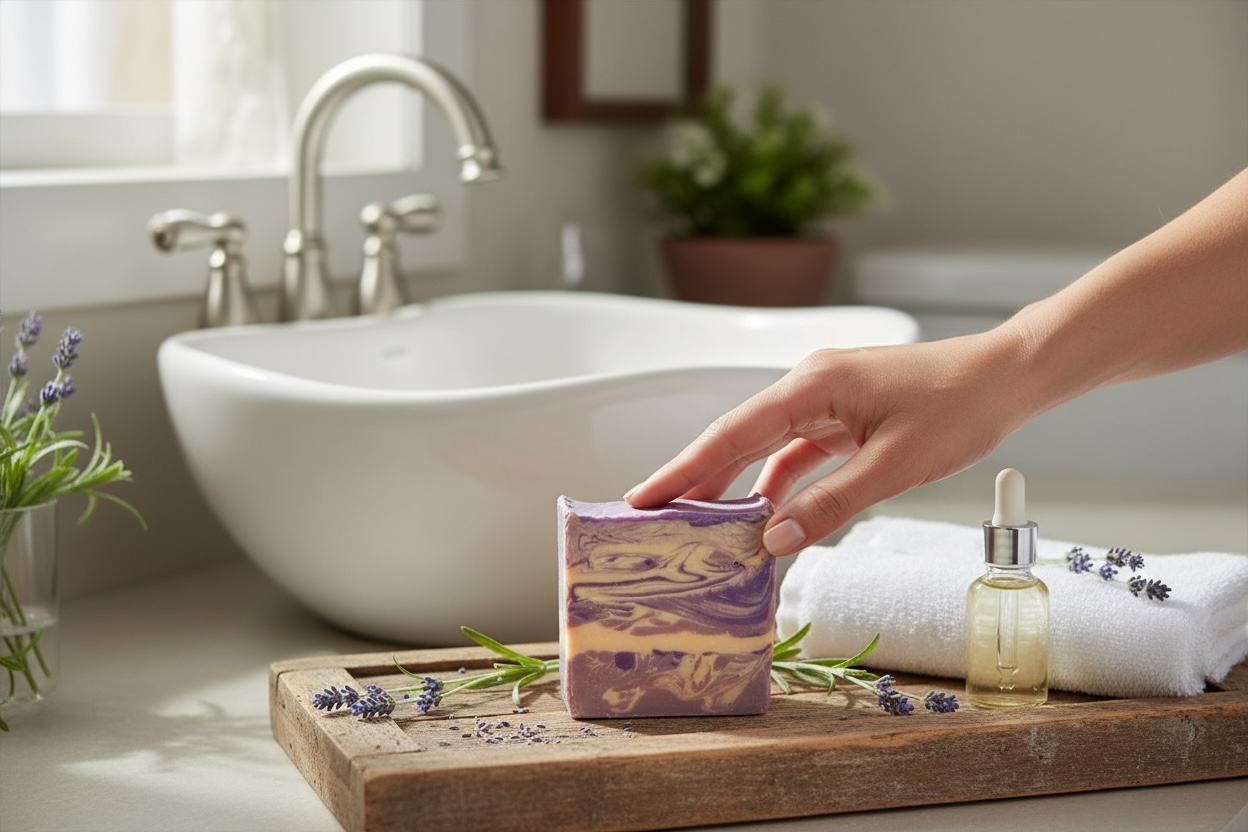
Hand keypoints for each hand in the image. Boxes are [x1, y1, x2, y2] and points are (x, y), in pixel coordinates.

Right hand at [625, 331, 1029, 554]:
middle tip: (656, 517)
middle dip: (696, 478)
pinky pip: (796, 449)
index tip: (645, 497)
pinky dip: (777, 480)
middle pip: (737, 437)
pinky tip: (765, 511)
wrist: (1006, 376)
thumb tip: (774, 539)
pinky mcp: (843, 413)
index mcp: (814, 385)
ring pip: (764, 445)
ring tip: (701, 521)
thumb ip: (830, 504)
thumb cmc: (959, 407)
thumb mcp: (894, 466)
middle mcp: (810, 385)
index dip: (684, 469)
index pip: (732, 433)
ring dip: (735, 482)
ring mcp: (826, 398)